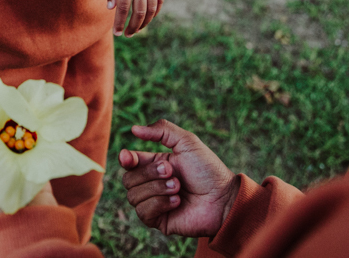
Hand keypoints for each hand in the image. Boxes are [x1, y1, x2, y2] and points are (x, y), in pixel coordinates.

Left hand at [106, 0, 163, 35]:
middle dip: (132, 27)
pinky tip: (148, 18)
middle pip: (139, 12)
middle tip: (126, 34)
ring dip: (144, 23)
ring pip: (151, 9)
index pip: (123, 9)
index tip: (117, 33)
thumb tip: (111, 9)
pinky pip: (160, 1)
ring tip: (136, 30)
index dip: (120, 23)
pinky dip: (155, 12)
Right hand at [120, 120, 238, 237]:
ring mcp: (154, 203)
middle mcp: (152, 184)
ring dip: (157, 189)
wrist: (223, 198)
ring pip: (133, 196)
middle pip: (128, 179)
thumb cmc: (208, 169)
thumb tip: (133, 129)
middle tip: (172, 173)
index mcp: (155, 165)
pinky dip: (159, 204)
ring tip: (178, 188)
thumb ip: (161, 130)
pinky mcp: (158, 220)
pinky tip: (177, 202)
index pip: (129, 162)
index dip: (125, 159)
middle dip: (150, 174)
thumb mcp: (186, 142)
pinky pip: (143, 212)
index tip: (128, 157)